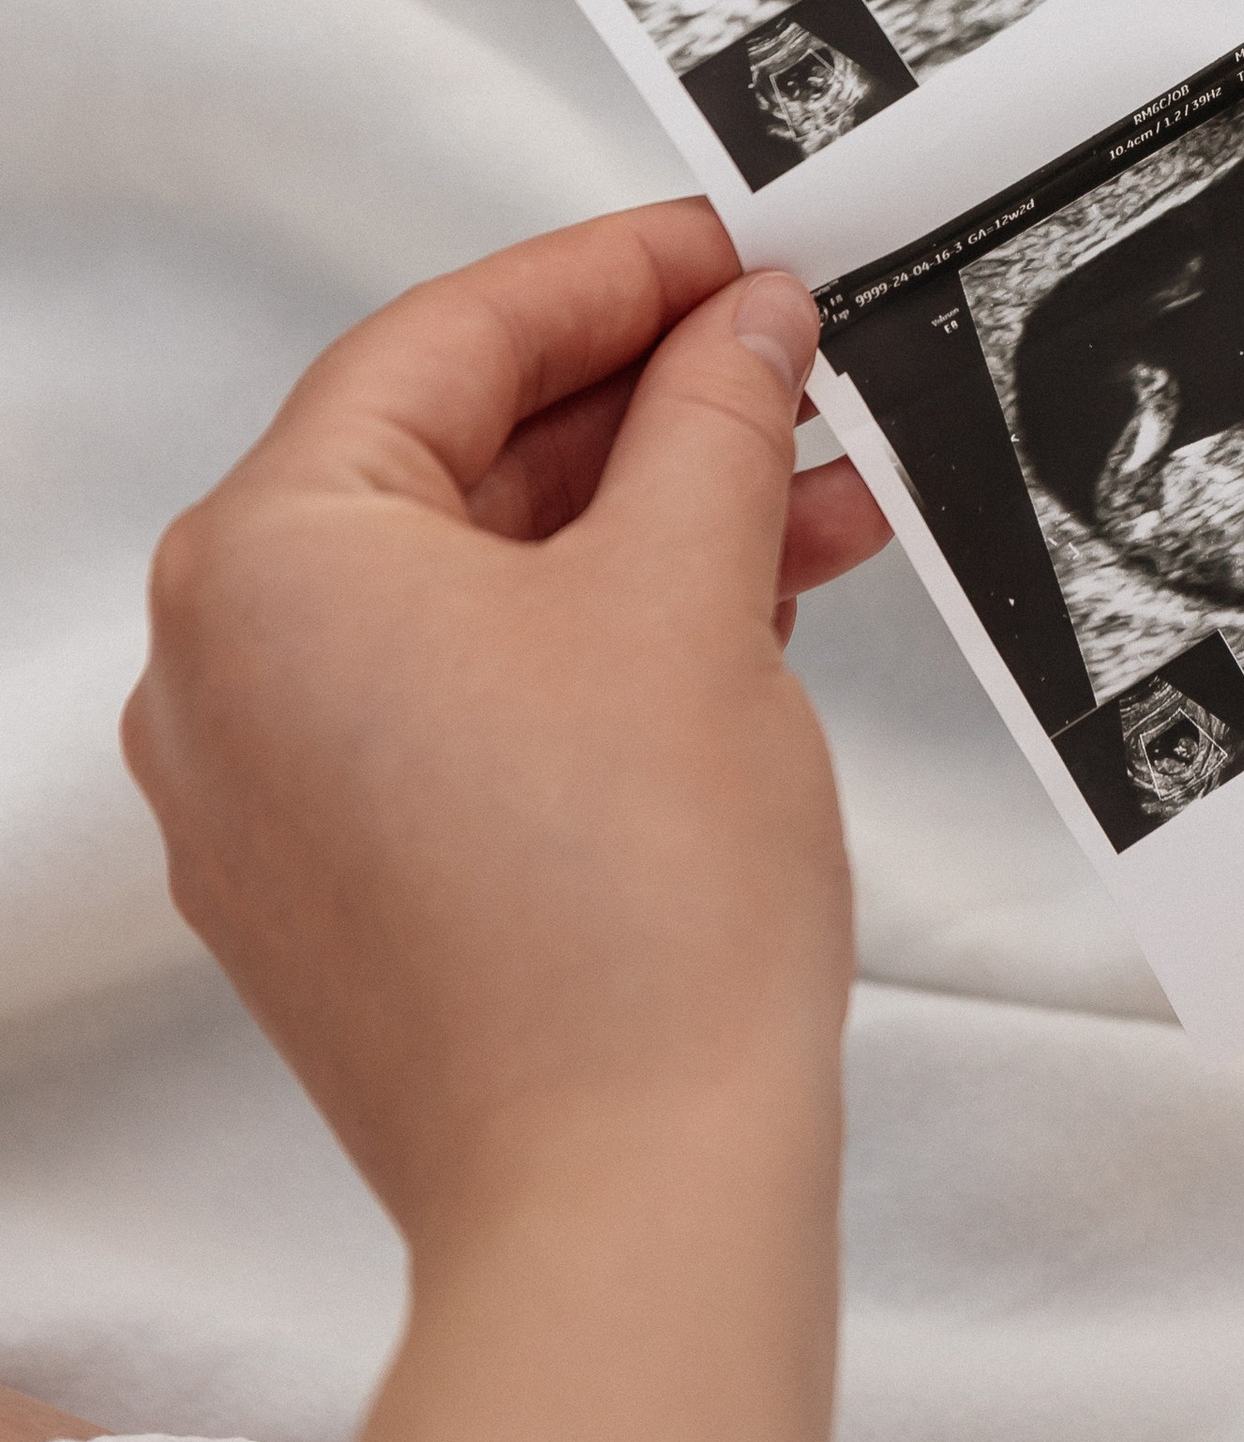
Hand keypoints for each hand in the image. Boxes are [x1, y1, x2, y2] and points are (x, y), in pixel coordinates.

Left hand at [120, 200, 886, 1250]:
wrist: (622, 1195)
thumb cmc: (632, 907)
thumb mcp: (695, 592)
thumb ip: (714, 419)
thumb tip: (743, 322)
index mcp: (264, 563)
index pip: (442, 344)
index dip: (611, 277)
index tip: (731, 246)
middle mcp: (222, 670)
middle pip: (447, 465)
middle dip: (644, 412)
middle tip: (793, 359)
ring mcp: (269, 793)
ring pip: (471, 594)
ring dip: (644, 532)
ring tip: (822, 502)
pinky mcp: (342, 889)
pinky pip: (464, 706)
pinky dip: (595, 647)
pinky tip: (746, 618)